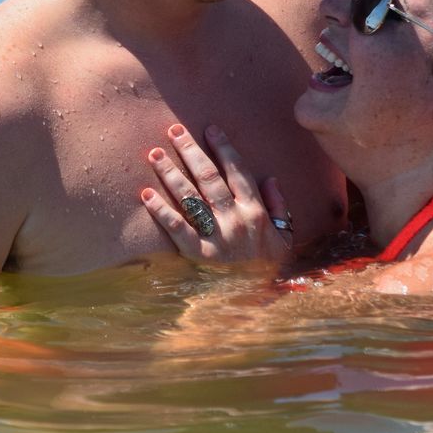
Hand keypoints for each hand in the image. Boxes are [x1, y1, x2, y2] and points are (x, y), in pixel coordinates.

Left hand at [141, 123, 293, 264]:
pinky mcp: (197, 255)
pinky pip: (175, 228)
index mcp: (255, 212)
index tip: (209, 129)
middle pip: (209, 177)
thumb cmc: (270, 268)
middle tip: (174, 131)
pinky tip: (146, 194)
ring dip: (171, 173)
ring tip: (155, 153)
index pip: (237, 171)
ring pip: (190, 197)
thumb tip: (270, 179)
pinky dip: (160, 209)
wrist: (260, 302)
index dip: (223, 148)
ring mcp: (216, 237)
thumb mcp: (286, 237)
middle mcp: (235, 219)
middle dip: (190, 151)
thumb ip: (279, 207)